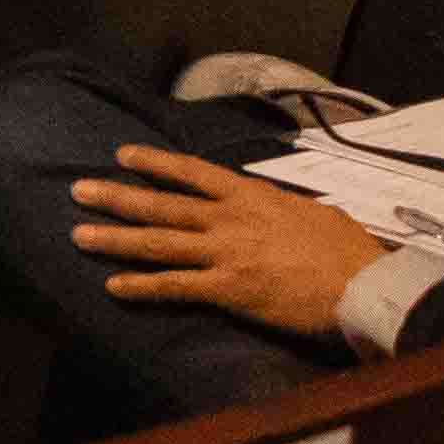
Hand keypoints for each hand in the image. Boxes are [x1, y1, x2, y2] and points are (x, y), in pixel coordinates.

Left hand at [65, 143, 391, 335]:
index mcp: (252, 196)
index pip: (193, 172)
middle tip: (78, 190)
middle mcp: (231, 219)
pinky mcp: (230, 289)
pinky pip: (176, 287)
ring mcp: (227, 253)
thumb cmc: (349, 252)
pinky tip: (113, 288)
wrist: (365, 284)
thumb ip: (284, 208)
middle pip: (163, 204)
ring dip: (115, 239)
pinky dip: (142, 286)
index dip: (155, 162)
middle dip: (117, 196)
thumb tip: (278, 206)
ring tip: (78, 235)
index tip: (124, 154)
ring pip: (159, 242)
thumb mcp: (314, 213)